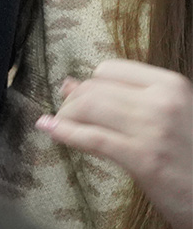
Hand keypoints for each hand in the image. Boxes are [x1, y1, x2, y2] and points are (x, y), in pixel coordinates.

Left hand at [38, 59, 192, 228]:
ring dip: (66, 116)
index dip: (88, 85)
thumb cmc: (191, 155)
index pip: (109, 70)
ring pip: (88, 107)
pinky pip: (92, 138)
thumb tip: (69, 84)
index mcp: (172, 85)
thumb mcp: (166, 116)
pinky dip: (64, 132)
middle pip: (94, 88)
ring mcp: (153, 129)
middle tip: (66, 117)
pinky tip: (50, 130)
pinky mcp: (144, 159)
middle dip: (71, 102)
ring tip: (60, 126)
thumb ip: (123, 98)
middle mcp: (163, 102)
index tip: (79, 98)